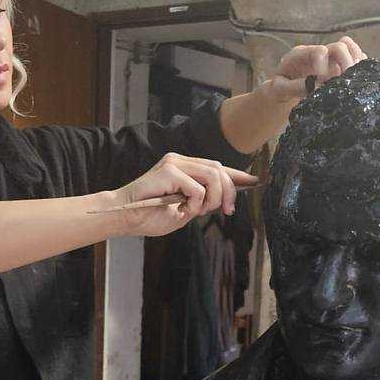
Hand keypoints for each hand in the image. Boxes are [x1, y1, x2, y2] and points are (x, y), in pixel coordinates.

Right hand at [108, 153, 258, 237]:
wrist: (124, 218)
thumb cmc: (148, 217)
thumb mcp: (184, 211)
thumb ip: (202, 202)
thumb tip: (224, 201)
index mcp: (184, 168)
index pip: (217, 167)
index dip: (238, 175)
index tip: (256, 181)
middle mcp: (180, 160)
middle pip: (220, 169)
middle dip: (229, 192)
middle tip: (227, 212)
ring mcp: (175, 162)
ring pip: (213, 175)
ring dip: (213, 199)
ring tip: (198, 211)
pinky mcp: (169, 170)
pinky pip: (198, 188)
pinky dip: (196, 203)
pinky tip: (182, 210)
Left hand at [267, 37, 367, 104]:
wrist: (284, 89)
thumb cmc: (280, 87)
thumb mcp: (279, 89)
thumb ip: (294, 87)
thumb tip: (316, 87)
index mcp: (302, 55)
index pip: (319, 51)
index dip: (324, 64)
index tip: (322, 81)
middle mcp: (319, 53)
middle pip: (340, 46)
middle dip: (346, 62)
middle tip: (346, 80)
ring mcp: (331, 58)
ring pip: (351, 48)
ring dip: (356, 61)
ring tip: (354, 78)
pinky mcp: (339, 66)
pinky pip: (356, 59)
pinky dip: (360, 67)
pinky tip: (357, 80)